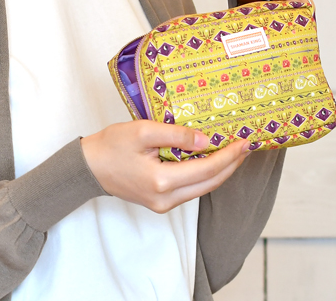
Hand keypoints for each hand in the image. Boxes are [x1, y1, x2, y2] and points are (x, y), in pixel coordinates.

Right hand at [80, 120, 249, 213]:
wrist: (89, 167)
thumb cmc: (111, 145)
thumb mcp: (142, 131)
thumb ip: (175, 135)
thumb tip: (205, 140)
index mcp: (161, 181)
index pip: (206, 169)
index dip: (229, 156)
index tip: (245, 142)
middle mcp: (166, 199)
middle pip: (210, 183)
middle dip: (231, 165)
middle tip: (246, 146)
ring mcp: (163, 204)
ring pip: (202, 189)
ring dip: (220, 171)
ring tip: (233, 151)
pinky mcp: (160, 202)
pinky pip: (190, 189)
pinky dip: (204, 175)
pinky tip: (209, 160)